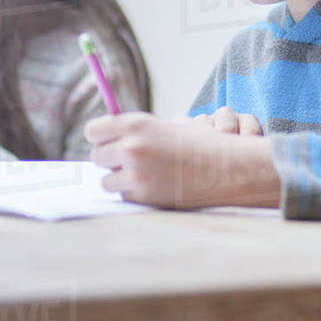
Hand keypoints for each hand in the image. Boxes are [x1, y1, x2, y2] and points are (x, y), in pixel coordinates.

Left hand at [85, 112, 279, 208]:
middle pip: (96, 156)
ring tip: (140, 174)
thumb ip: (133, 130)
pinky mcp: (143, 195)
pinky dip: (133, 193)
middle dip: (110, 159)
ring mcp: (135, 173)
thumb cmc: (196, 144)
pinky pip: (123, 195)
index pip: (93, 131)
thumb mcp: (164, 126)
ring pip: (106, 180)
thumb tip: (103, 138)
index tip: (109, 142)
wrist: (227, 168)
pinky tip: (152, 185)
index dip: (101, 137)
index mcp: (134, 124)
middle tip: (128, 161)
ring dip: (119, 179)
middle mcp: (131, 147)